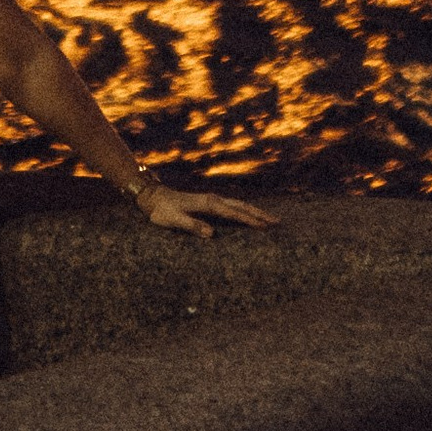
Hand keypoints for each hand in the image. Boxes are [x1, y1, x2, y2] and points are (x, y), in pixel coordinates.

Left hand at [132, 182, 276, 234]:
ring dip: (255, 211)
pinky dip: (244, 211)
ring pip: (239, 205)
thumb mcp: (174, 220)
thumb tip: (212, 234)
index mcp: (208, 203)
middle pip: (241, 206)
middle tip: (277, 222)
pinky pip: (232, 207)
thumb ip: (192, 226)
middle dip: (259, 214)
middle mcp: (213, 199)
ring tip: (269, 219)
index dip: (249, 220)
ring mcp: (212, 200)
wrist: (154, 197)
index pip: (233, 213)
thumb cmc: (163, 211)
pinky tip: (249, 216)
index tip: (264, 227)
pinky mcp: (210, 203)